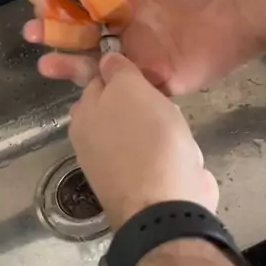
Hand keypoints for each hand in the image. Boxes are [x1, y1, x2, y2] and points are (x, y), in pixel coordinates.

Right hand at [24, 0, 265, 94]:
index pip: (86, 5)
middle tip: (33, 31)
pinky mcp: (160, 82)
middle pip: (85, 38)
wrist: (242, 2)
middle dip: (56, 35)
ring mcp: (144, 58)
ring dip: (70, 65)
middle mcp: (132, 30)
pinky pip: (126, 91)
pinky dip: (104, 92)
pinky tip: (81, 88)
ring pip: (99, 67)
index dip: (61, 4)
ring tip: (45, 64)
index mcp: (129, 0)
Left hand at [69, 53, 217, 229]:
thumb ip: (117, 71)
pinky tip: (183, 152)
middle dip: (141, 103)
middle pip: (119, 108)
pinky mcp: (141, 187)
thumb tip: (106, 60)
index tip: (142, 68)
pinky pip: (156, 156)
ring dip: (160, 128)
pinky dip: (170, 153)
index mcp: (82, 117)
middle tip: (161, 98)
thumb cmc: (146, 139)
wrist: (167, 206)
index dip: (121, 72)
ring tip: (176, 126)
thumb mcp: (130, 89)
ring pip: (140, 132)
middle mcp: (91, 143)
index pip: (98, 81)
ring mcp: (115, 168)